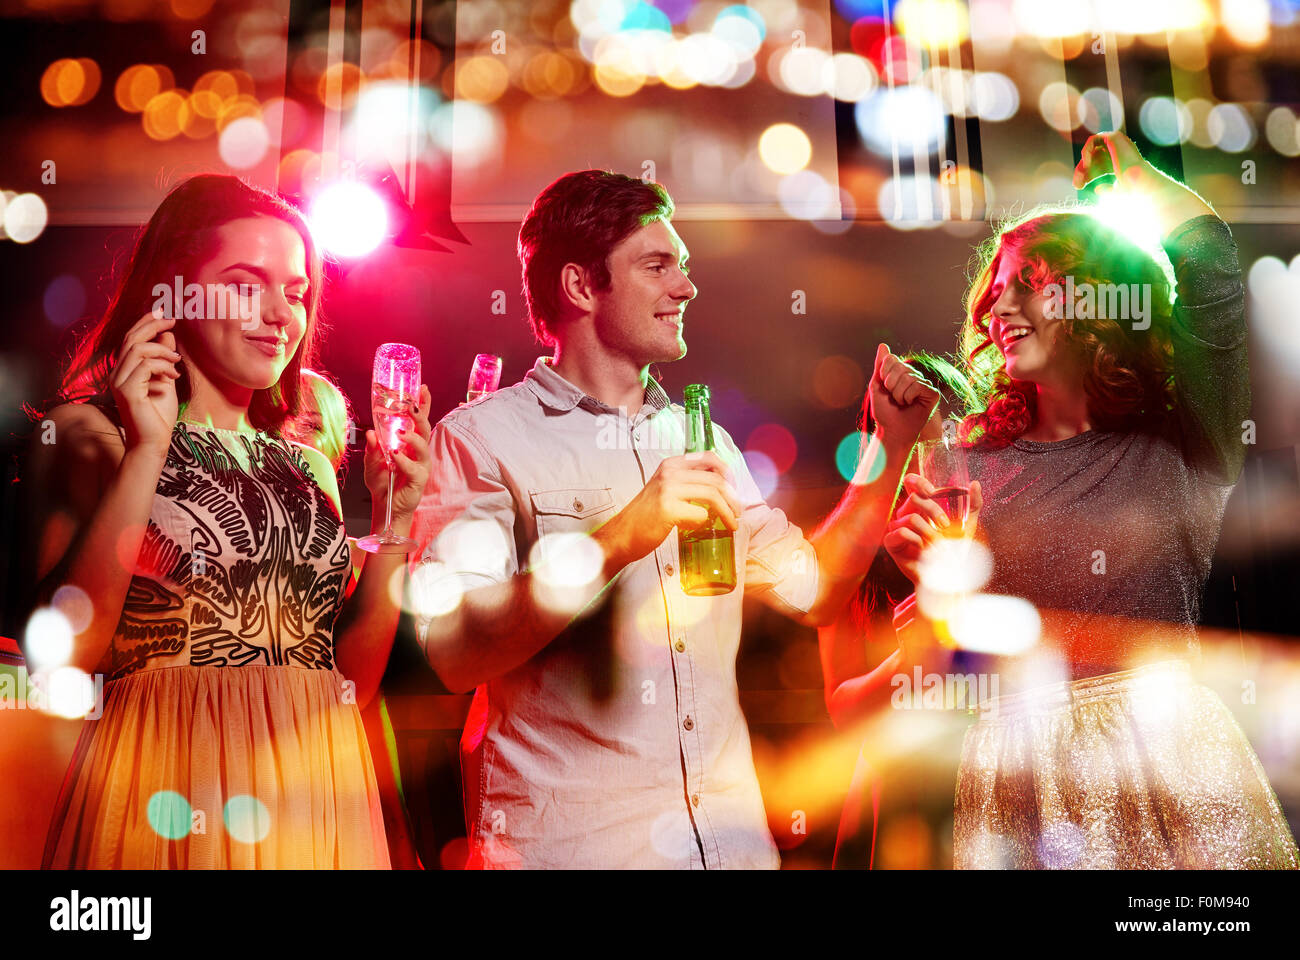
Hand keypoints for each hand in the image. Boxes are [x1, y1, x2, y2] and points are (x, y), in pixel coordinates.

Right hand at [110, 308, 180, 453]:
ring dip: (162, 350)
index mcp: (124, 370)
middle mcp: (117, 374)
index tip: (163, 313)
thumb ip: (164, 359)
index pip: (130, 339)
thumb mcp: (166, 380)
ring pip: (137, 350)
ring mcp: (119, 382)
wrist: (154, 442)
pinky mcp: (127, 392)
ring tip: (177, 361)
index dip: (145, 322)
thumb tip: (168, 335)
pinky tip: (174, 375)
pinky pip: (144, 366)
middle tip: (172, 321)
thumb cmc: (159, 415)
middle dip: (152, 325)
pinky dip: (163, 366)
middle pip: (131, 338)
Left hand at [363, 384, 431, 522]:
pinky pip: (414, 467)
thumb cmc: (382, 482)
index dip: (423, 405)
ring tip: (400, 433)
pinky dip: (403, 459)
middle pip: (425, 429)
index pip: (419, 421)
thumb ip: (372, 447)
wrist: (385, 505)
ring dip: (412, 437)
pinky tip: (395, 455)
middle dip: (420, 416)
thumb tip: (370, 432)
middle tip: (411, 407)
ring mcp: (421, 465)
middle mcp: (418, 452)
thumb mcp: (372, 462)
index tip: (422, 389)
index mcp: (409, 444)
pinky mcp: (419, 479)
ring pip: (423, 446)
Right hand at [593, 450, 743, 569]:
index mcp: (671, 464)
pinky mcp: (668, 509)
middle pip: (716, 479)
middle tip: (737, 512)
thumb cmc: (646, 516)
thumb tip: (722, 487)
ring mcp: (668, 489)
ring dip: (727, 511)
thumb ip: (688, 483)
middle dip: (733, 498)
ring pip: (713, 494)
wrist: (622, 535)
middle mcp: (670, 472)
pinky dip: (703, 523)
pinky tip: (693, 527)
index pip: (709, 458)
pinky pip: (700, 514)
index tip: (735, 489)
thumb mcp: (665, 489)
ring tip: (731, 524)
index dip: (728, 473)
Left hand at [867, 343, 940, 452]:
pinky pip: (918, 385)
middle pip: (900, 367)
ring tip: (902, 403)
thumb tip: (883, 345)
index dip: (884, 374)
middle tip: (894, 398)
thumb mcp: (877, 386)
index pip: (891, 359)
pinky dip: (909, 397)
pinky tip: (912, 404)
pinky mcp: (933, 393)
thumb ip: (880, 365)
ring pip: (909, 377)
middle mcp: (914, 376)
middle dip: (891, 385)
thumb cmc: (884, 411)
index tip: (885, 388)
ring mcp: (925, 384)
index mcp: (901, 372)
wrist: (892, 430)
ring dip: (899, 394)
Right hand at [883, 474, 982, 584]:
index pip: (912, 483)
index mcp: (921, 505)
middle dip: (934, 510)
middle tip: (946, 525)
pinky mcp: (891, 542)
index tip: (933, 491)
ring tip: (938, 545)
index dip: (918, 481)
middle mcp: (907, 514)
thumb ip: (973, 503)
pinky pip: (901, 532)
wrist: (948, 575)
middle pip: (914, 498)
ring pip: (911, 518)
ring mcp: (897, 527)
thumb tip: (974, 483)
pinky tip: (923, 549)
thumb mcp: (969, 524)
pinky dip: (917, 540)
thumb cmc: (955, 548)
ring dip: (930, 533)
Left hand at [1072, 131, 1214, 234]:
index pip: (1097, 166)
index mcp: (1119, 164)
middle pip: (1093, 158)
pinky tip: (1087, 164)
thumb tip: (1098, 189)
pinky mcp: (1115, 138)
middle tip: (1077, 184)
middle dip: (1082, 171)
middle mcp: (1119, 153)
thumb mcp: (1117, 195)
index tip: (1077, 186)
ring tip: (1082, 176)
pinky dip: (1086, 150)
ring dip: (1083, 163)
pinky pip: (1094, 139)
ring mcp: (1118, 145)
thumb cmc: (1133, 194)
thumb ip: (1108, 192)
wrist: (1141, 183)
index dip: (1085, 175)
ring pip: (1092, 150)